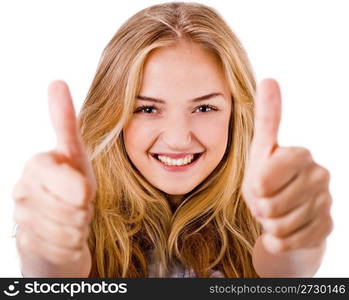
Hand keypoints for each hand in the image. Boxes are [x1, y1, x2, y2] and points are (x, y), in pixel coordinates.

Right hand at [12, 81, 95, 269]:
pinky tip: (65, 239)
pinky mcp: (27, 246)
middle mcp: (23, 190)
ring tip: (72, 220)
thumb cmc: (73, 191)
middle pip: (66, 202)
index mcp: (36, 166)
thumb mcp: (75, 155)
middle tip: (79, 206)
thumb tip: (56, 81)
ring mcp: (23, 218)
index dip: (73, 184)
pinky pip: (60, 248)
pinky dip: (71, 245)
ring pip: (65, 227)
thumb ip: (64, 123)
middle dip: (82, 208)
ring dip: (78, 226)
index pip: (47, 169)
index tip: (84, 193)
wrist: (62, 232)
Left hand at [242, 79, 332, 253]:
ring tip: (275, 212)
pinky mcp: (326, 227)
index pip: (264, 176)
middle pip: (269, 203)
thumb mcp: (260, 152)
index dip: (255, 186)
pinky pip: (287, 241)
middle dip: (259, 206)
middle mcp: (318, 175)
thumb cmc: (267, 181)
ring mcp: (325, 202)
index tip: (259, 183)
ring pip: (278, 224)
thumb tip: (270, 79)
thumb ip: (267, 119)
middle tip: (265, 200)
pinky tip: (285, 228)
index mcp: (299, 154)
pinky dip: (278, 239)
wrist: (286, 215)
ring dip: (268, 222)